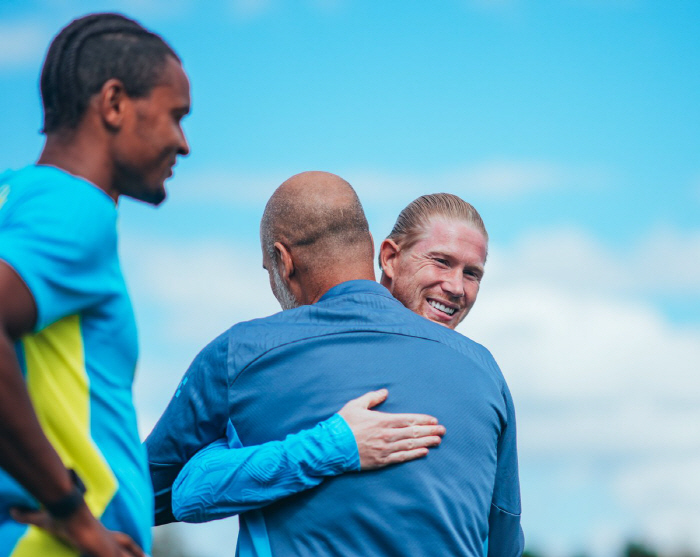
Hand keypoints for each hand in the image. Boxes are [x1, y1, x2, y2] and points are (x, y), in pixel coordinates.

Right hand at [11, 504, 143, 556]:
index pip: (120, 538)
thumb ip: (30, 517)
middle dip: (137, 553)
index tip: (137, 549)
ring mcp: (106, 544)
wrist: (68, 507)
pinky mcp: (104, 550)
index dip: (129, 544)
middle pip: (127, 545)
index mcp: (99, 530)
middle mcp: (106, 537)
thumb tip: (13, 511)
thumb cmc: (59, 513)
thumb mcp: (45, 519)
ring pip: (124, 555)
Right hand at [338, 389, 444, 469]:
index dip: (423, 420)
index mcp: (382, 420)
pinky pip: (401, 457)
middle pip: (413, 432)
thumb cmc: (342, 424)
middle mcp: (386, 435)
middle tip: (443, 430)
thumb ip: (372, 397)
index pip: (408, 419)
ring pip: (410, 444)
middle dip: (430, 430)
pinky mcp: (381, 461)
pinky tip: (423, 452)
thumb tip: (385, 391)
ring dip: (426, 442)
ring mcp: (385, 449)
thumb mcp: (355, 405)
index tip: (434, 420)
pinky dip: (414, 454)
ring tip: (438, 441)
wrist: (331, 447)